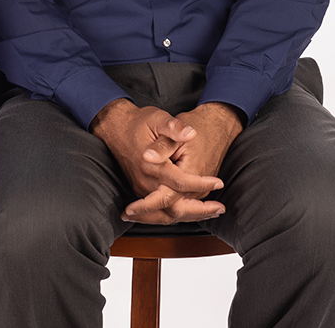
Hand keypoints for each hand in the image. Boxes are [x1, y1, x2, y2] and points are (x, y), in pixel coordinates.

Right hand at [90, 100, 225, 223]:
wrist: (115, 127)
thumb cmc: (138, 122)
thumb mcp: (158, 118)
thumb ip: (174, 127)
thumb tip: (190, 133)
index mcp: (151, 165)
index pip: (181, 183)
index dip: (202, 183)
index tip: (219, 182)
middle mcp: (145, 182)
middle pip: (174, 207)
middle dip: (199, 210)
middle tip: (219, 208)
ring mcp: (141, 188)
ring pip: (166, 214)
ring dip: (189, 216)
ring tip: (210, 212)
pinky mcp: (140, 190)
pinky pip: (159, 211)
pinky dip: (176, 214)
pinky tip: (190, 212)